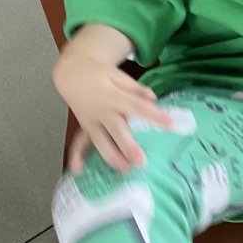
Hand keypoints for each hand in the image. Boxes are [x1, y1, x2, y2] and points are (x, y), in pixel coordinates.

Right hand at [54, 48, 173, 173]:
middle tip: (141, 162)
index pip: (137, 107)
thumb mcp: (117, 74)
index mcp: (113, 96)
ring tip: (124, 170)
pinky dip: (76, 156)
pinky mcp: (84, 127)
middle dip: (129, 147)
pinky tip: (76, 169)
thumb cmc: (98, 72)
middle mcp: (101, 111)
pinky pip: (79, 142)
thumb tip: (152, 97)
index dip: (154, 115)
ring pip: (101, 141)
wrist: (71, 72)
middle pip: (117, 130)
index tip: (171, 124)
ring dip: (112, 157)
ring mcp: (91, 121)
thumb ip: (134, 87)